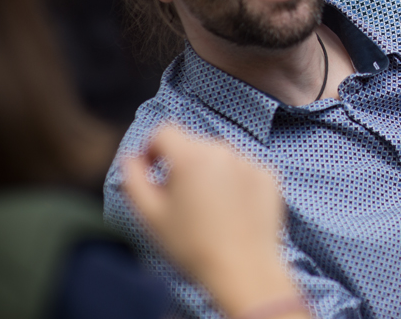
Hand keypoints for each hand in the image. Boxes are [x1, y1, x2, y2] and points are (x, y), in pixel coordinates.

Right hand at [122, 126, 306, 318]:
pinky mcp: (269, 175)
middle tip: (180, 199)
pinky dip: (234, 182)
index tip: (152, 169)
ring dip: (208, 172)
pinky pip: (243, 169)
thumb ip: (133, 179)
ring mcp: (250, 161)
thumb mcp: (150, 215)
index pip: (164, 131)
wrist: (242, 268)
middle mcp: (223, 151)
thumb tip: (132, 158)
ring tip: (207, 208)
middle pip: (193, 143)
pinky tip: (231, 211)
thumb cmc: (191, 245)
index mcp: (191, 156)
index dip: (151, 148)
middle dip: (181, 163)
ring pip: (219, 156)